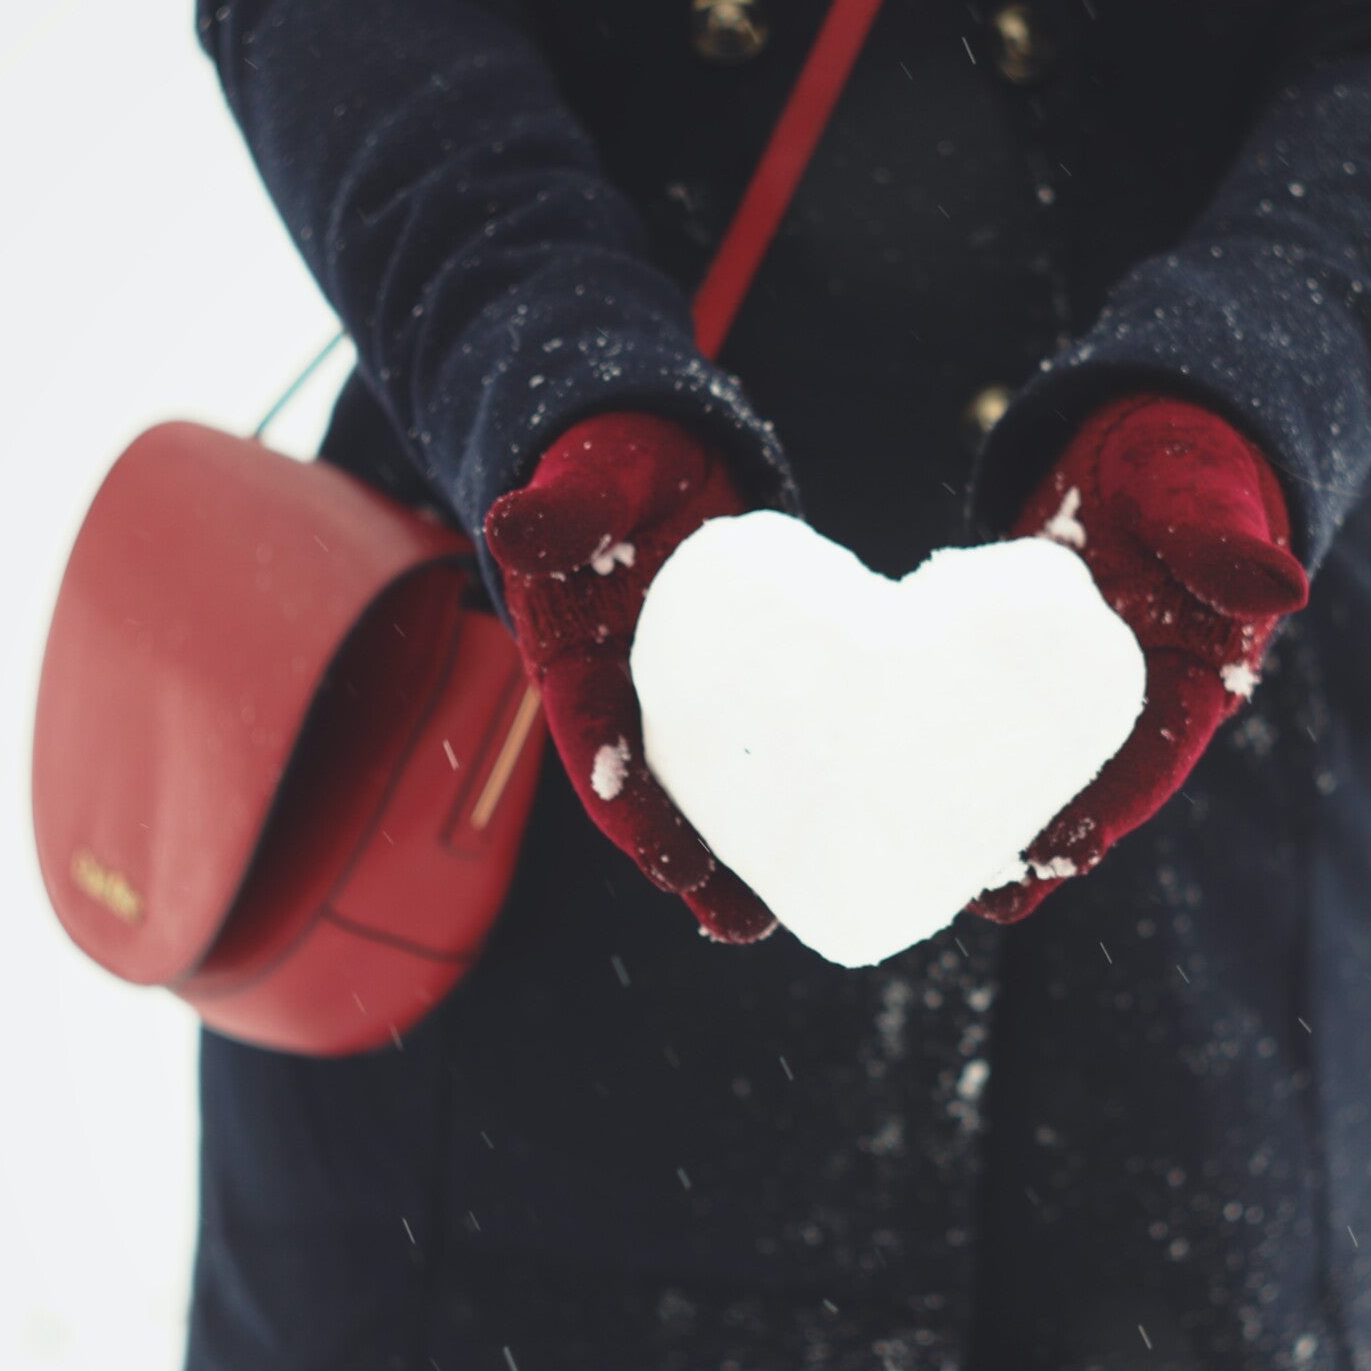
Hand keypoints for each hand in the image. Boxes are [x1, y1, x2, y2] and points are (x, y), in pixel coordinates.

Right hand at [483, 414, 776, 941]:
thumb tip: (512, 525)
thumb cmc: (609, 459)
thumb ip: (562, 509)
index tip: (667, 864)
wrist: (655, 443)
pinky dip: (811, 785)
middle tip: (744, 927)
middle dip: (699, 868)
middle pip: (664, 795)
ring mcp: (696, 693)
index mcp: (579, 664)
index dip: (629, 812)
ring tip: (797, 913)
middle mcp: (634, 696)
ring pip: (724, 786)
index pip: (597, 750)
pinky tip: (858, 826)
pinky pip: (779, 740)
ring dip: (756, 852)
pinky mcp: (751, 678)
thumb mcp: (588, 476)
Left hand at [970, 394, 1308, 922]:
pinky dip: (963, 752)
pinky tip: (908, 783)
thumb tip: (1281, 586)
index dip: (1107, 816)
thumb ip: (1227, 538)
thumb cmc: (1190, 457)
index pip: (1154, 759)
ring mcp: (1082, 681)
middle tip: (981, 901)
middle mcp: (1141, 695)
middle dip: (1041, 846)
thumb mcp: (1206, 490)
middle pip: (1090, 785)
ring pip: (1040, 762)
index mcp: (1197, 674)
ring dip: (995, 814)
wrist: (1152, 427)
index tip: (1061, 863)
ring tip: (934, 871)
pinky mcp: (1032, 658)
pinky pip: (999, 718)